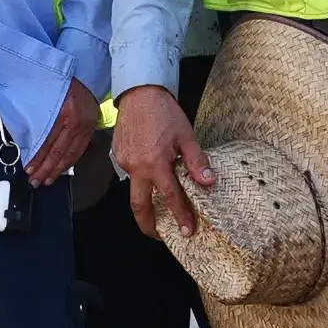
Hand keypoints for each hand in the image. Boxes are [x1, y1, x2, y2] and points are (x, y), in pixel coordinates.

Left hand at [23, 79, 99, 185]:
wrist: (84, 71)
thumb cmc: (61, 81)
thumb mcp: (43, 95)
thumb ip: (36, 118)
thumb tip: (26, 141)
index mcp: (63, 110)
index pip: (48, 141)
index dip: (38, 157)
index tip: (29, 168)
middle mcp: (77, 119)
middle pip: (59, 151)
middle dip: (46, 168)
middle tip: (36, 180)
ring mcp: (86, 124)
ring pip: (71, 154)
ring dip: (57, 169)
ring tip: (47, 179)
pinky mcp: (91, 127)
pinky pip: (80, 149)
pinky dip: (70, 161)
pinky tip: (61, 169)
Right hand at [110, 84, 212, 238]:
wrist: (139, 93)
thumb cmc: (164, 112)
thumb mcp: (186, 135)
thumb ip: (196, 161)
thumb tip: (208, 182)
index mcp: (155, 164)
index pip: (171, 198)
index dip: (180, 216)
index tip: (187, 231)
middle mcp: (136, 167)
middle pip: (139, 206)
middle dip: (148, 225)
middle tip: (159, 235)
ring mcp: (124, 162)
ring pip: (132, 191)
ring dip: (144, 203)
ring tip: (157, 210)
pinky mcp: (118, 155)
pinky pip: (129, 175)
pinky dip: (140, 182)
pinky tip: (150, 178)